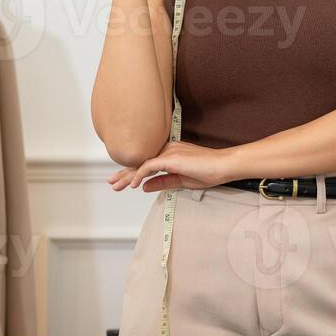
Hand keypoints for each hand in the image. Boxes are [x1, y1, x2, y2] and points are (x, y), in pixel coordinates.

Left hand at [107, 140, 235, 192]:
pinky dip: (140, 175)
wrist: (223, 166)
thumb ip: (162, 182)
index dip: (132, 171)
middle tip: (111, 183)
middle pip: (140, 161)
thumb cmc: (208, 172)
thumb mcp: (181, 181)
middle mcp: (166, 149)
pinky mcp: (171, 158)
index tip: (122, 181)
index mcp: (169, 153)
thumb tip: (143, 186)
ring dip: (128, 175)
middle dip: (124, 173)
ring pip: (142, 164)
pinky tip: (133, 185)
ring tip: (117, 186)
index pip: (146, 162)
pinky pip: (150, 166)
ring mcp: (168, 152)